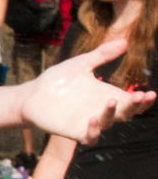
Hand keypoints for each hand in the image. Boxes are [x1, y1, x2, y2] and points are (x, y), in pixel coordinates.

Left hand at [22, 34, 149, 141]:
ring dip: (112, 115)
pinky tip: (92, 119)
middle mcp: (101, 110)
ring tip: (111, 101)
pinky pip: (90, 137)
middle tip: (139, 96)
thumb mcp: (82, 63)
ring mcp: (88, 122)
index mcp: (106, 95)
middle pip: (125, 114)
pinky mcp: (74, 131)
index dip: (143, 101)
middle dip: (134, 107)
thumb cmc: (58, 80)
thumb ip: (102, 55)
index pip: (131, 101)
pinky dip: (93, 130)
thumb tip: (124, 41)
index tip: (150, 93)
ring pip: (108, 124)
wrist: (33, 94)